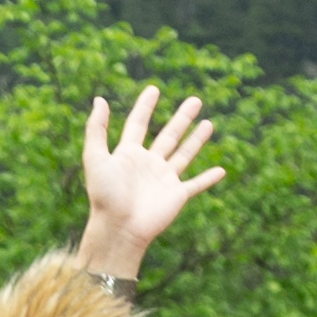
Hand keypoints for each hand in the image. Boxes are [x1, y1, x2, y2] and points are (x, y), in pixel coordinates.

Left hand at [81, 87, 220, 280]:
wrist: (118, 227)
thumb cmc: (104, 194)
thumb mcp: (95, 157)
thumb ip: (96, 129)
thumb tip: (99, 99)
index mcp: (128, 154)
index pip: (138, 123)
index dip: (145, 106)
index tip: (154, 89)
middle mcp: (148, 164)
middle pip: (168, 135)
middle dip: (182, 117)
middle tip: (195, 100)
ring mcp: (164, 179)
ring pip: (184, 154)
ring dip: (197, 140)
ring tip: (209, 123)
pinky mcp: (177, 195)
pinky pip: (196, 185)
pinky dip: (209, 178)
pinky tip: (221, 170)